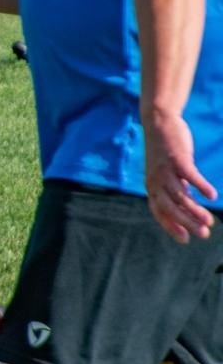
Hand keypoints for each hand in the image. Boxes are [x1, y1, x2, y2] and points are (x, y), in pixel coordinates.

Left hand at [145, 110, 217, 243]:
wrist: (159, 123)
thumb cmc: (165, 152)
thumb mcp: (166, 174)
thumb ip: (175, 190)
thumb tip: (187, 208)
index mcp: (152, 187)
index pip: (159, 212)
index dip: (171, 227)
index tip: (186, 240)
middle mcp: (155, 181)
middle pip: (169, 208)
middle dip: (186, 223)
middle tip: (204, 234)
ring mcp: (165, 170)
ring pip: (180, 196)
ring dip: (195, 210)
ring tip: (210, 221)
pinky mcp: (177, 158)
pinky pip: (189, 176)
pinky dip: (200, 186)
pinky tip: (212, 195)